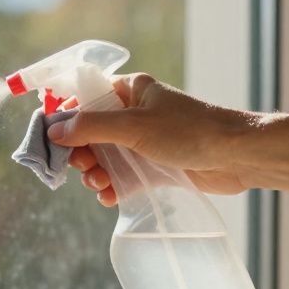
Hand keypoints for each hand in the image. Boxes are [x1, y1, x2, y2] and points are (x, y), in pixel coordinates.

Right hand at [48, 74, 254, 205]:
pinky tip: (109, 198)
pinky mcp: (156, 166)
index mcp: (130, 91)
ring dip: (95, 173)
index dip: (66, 116)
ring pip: (105, 157)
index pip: (85, 97)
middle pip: (91, 132)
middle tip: (82, 167)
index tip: (51, 138)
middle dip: (81, 152)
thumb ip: (91, 127)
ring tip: (98, 185)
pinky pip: (123, 176)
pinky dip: (113, 187)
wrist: (236, 157)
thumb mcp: (134, 126)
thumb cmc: (189, 131)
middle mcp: (135, 113)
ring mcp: (145, 141)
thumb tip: (55, 130)